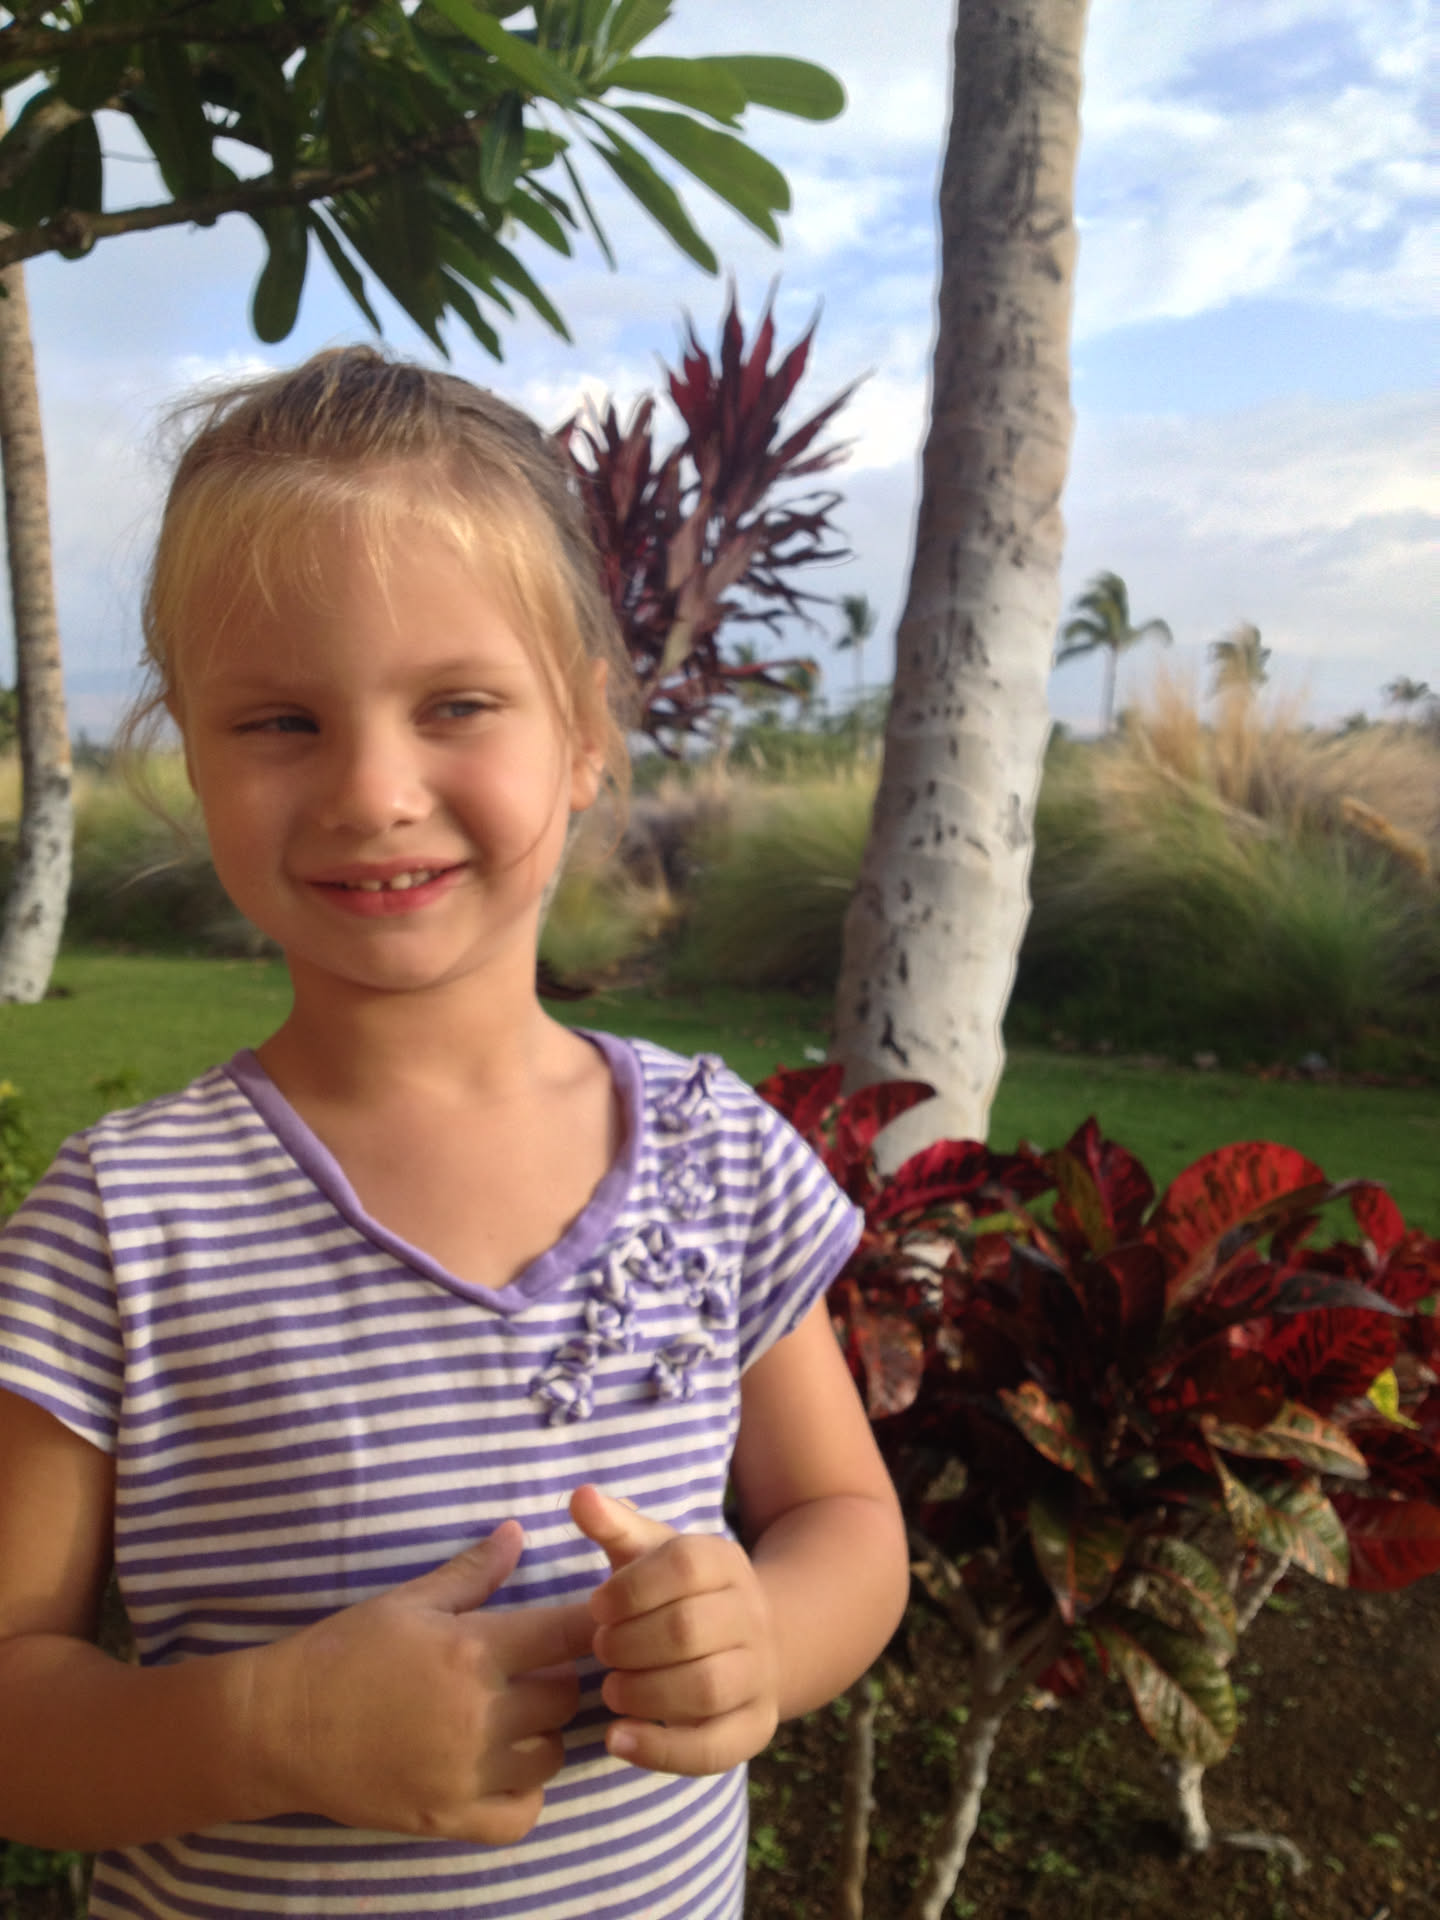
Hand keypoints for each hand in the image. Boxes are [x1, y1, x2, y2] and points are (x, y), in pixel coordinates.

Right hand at [257, 1521, 593, 1843]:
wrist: (281, 1726)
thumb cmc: (344, 1651)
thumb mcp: (409, 1601)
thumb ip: (472, 1571)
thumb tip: (517, 1531)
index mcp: (473, 1650)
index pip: (567, 1634)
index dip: (587, 1626)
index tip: (588, 1625)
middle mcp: (479, 1715)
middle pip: (568, 1697)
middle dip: (562, 1677)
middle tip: (538, 1670)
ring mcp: (465, 1774)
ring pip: (551, 1755)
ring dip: (544, 1734)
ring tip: (518, 1718)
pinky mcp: (448, 1819)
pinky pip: (522, 1815)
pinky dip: (524, 1793)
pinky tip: (505, 1769)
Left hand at [570, 1484, 779, 1776]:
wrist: (749, 1640)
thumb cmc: (678, 1593)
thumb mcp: (651, 1553)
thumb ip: (614, 1526)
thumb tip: (580, 1496)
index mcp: (725, 1563)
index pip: (682, 1565)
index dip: (630, 1588)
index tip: (596, 1606)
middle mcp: (751, 1615)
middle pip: (689, 1630)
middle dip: (630, 1644)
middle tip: (600, 1650)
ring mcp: (758, 1674)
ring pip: (704, 1688)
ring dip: (644, 1693)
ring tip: (610, 1690)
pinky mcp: (755, 1728)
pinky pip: (714, 1748)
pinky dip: (661, 1751)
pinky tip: (618, 1739)